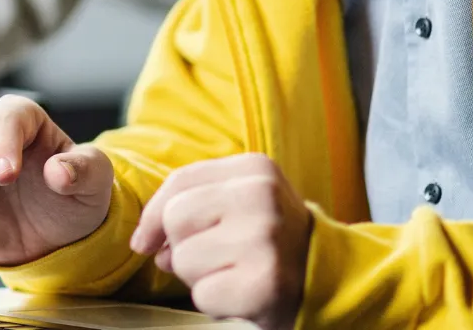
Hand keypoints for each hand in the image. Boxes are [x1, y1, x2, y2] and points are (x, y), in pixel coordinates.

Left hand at [129, 154, 311, 329]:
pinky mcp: (264, 283)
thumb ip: (190, 204)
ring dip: (199, 277)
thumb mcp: (239, 202)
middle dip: (181, 247)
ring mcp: (265, 240)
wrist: (327, 281)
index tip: (147, 240)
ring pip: (184, 259)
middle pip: (176, 218)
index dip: (153, 216)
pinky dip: (214, 303)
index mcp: (255, 169)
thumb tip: (144, 241)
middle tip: (215, 258)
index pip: (179, 183)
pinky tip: (241, 295)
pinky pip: (202, 295)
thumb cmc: (270, 241)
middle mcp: (262, 197)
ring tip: (233, 274)